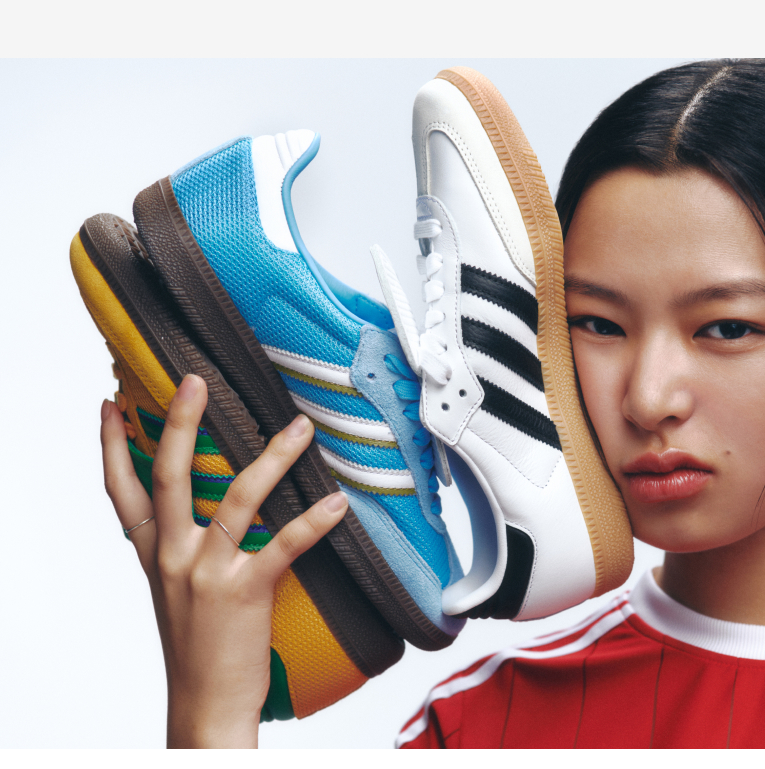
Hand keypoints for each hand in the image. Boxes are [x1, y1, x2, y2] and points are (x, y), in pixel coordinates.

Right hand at [101, 370, 348, 748]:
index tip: (109, 405)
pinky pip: (282, 546)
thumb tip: (198, 504)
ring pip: (237, 498)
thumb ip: (179, 545)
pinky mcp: (244, 594)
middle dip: (179, 424)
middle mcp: (175, 558)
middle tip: (193, 379)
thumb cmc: (197, 647)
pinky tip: (335, 503)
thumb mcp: (173, 590)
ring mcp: (208, 574)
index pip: (122, 492)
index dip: (112, 447)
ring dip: (273, 458)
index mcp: (155, 555)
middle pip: (169, 477)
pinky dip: (312, 521)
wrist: (206, 707)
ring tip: (300, 427)